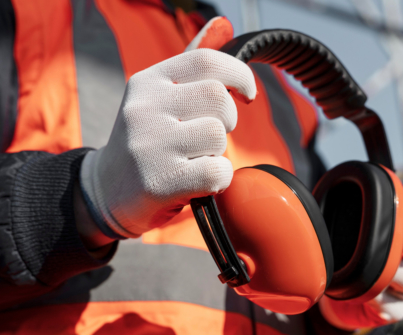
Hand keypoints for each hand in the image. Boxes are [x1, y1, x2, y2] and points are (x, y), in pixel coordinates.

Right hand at [78, 17, 254, 239]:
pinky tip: (198, 181)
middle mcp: (145, 108)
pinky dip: (219, 179)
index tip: (246, 94)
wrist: (105, 191)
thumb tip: (224, 25)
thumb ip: (191, 66)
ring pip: (218, 136)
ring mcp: (150, 144)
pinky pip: (217, 172)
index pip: (207, 61)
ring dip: (218, 152)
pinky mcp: (159, 180)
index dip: (239, 75)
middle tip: (210, 136)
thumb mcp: (159, 98)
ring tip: (195, 159)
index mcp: (147, 82)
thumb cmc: (145, 142)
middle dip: (228, 120)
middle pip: (219, 98)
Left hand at [319, 187, 402, 330]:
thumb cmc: (352, 254)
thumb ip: (356, 210)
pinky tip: (362, 293)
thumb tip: (339, 186)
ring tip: (370, 264)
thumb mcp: (355, 229)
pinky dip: (375, 298)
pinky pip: (390, 306)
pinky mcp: (395, 311)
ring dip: (391, 269)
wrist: (341, 296)